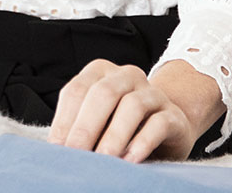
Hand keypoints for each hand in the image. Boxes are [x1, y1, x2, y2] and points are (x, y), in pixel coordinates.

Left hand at [47, 59, 218, 161]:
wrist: (167, 128)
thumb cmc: (120, 125)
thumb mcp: (96, 122)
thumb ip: (78, 127)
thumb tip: (57, 149)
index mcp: (100, 72)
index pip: (76, 91)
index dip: (65, 120)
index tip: (57, 147)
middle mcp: (127, 76)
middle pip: (104, 94)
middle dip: (86, 127)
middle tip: (77, 153)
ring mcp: (153, 93)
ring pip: (133, 106)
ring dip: (115, 135)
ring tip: (104, 159)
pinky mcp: (174, 115)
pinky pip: (159, 123)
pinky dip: (142, 142)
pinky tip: (130, 159)